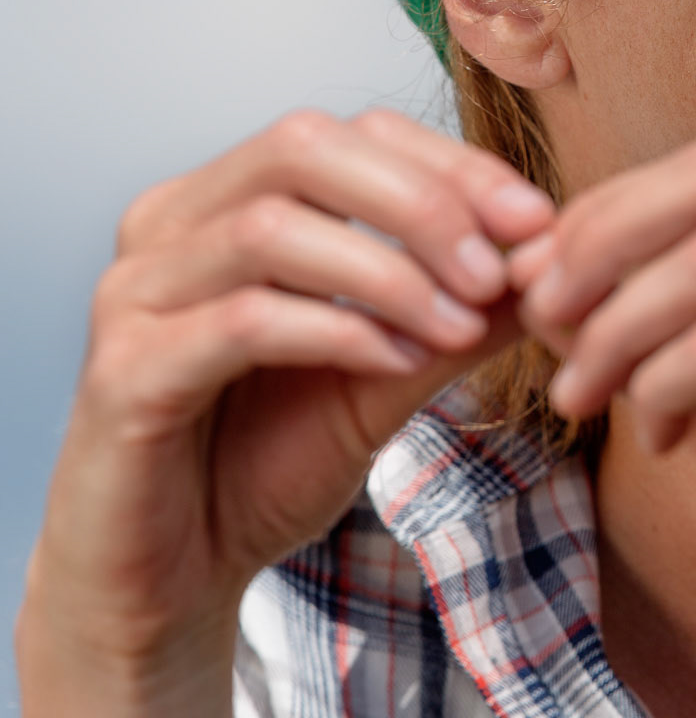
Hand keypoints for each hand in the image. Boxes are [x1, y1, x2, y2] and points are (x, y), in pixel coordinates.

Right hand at [34, 109, 554, 667]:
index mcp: (222, 202)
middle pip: (303, 148)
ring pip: (271, 229)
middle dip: (421, 202)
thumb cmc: (261, 466)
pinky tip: (397, 363)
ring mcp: (134, 293)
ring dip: (388, 272)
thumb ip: (455, 317)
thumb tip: (549, 259)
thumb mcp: (384, 380)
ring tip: (460, 325)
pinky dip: (336, 332)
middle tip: (497, 270)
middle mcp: (167, 225)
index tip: (535, 220)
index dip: (448, 165)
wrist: (172, 583)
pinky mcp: (124, 372)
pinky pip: (241, 323)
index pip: (348, 135)